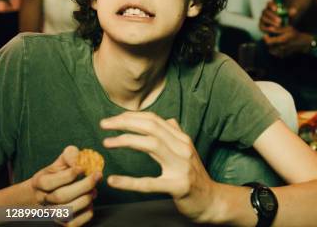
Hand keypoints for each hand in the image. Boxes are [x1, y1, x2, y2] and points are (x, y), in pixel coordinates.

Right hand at [30, 145, 100, 226]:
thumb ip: (70, 155)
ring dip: (86, 198)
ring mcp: (53, 214)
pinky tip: (89, 201)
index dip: (69, 174)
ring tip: (94, 189)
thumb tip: (78, 159)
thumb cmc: (58, 174)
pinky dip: (87, 211)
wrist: (49, 194)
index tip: (83, 167)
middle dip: (84, 185)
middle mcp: (44, 200)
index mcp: (40, 183)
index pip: (50, 182)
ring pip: (69, 210)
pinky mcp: (63, 224)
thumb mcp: (61, 161)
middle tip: (98, 175)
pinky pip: (77, 222)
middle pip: (61, 196)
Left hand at [101, 112, 216, 222]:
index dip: (132, 116)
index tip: (113, 119)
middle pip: (152, 127)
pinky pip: (150, 183)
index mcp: (182, 139)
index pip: (155, 120)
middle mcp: (183, 148)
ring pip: (152, 144)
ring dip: (126, 140)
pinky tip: (114, 180)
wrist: (211, 200)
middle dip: (125, 122)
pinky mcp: (177, 186)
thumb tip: (168, 120)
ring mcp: (181, 166)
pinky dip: (129, 182)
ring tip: (107, 142)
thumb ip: (176, 136)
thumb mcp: (188, 152)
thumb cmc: (195, 177)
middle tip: (104, 124)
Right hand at [259, 1, 296, 34]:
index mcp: (271, 7)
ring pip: (263, 18)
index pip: (269, 4)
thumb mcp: (288, 16)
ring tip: (278, 25)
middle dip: (272, 16)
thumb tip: (294, 10)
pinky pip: (262, 26)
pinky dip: (267, 28)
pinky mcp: (261, 26)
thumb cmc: (285, 19)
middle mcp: (265, 12)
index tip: (276, 8)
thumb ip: (291, 13)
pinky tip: (273, 29)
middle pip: (265, 11)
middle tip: (280, 20)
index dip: (271, 5)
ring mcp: (262, 19)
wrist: (281, 28)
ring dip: (270, 22)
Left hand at [263, 26, 310, 56]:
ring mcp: (282, 53)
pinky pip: (275, 54)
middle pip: (268, 47)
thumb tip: (268, 28)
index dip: (265, 38)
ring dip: (270, 46)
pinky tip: (277, 46)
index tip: (267, 34)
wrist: (302, 43)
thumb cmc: (295, 34)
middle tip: (269, 38)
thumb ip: (278, 29)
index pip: (268, 41)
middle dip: (268, 42)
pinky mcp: (283, 56)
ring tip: (273, 42)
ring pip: (271, 51)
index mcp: (282, 40)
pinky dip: (274, 50)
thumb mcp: (287, 28)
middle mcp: (281, 47)